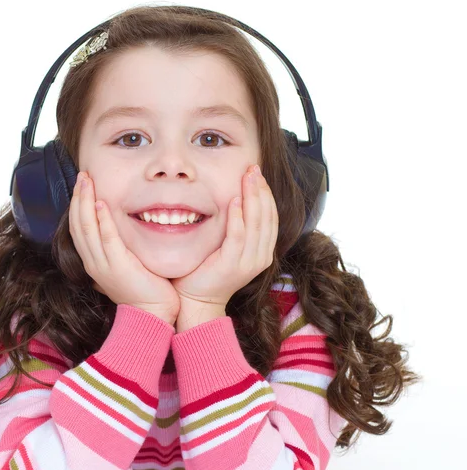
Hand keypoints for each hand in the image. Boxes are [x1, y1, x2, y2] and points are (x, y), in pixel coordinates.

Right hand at [69, 171, 180, 324]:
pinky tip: (101, 203)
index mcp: (94, 261)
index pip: (79, 228)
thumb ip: (121, 250)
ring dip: (85, 202)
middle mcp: (93, 262)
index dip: (78, 205)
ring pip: (86, 228)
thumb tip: (123, 234)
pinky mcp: (118, 265)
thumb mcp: (127, 266)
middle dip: (78, 197)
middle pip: (77, 224)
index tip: (83, 185)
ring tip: (87, 181)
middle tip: (83, 175)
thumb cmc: (145, 291)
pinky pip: (106, 238)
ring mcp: (103, 264)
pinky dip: (102, 220)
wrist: (151, 315)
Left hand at [170, 164, 278, 308]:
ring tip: (248, 177)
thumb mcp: (228, 247)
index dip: (266, 193)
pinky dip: (238, 218)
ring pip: (256, 224)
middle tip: (254, 168)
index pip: (270, 217)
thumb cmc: (207, 271)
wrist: (197, 301)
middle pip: (267, 216)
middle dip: (261, 190)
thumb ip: (236, 228)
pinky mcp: (232, 265)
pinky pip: (238, 237)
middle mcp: (260, 257)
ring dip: (253, 197)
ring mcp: (248, 262)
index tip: (258, 173)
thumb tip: (235, 199)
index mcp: (262, 251)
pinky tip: (235, 200)